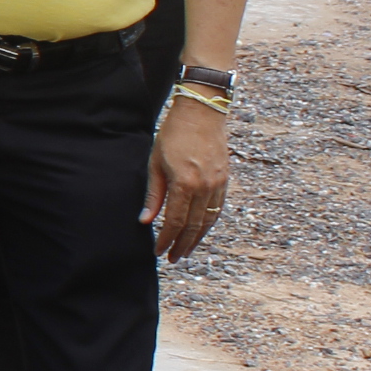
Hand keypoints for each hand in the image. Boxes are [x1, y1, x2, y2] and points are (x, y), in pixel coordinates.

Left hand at [141, 94, 231, 259]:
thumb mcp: (155, 163)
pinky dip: (208, 223)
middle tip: (173, 258)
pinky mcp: (225, 179)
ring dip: (197, 238)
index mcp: (185, 183)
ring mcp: (218, 183)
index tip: (158, 251)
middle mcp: (205, 186)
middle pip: (194, 225)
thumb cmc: (173, 134)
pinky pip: (217, 208)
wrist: (202, 112)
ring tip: (185, 251)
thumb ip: (153, 194)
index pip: (175, 221)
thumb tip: (145, 220)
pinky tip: (200, 230)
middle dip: (182, 245)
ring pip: (208, 219)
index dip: (166, 239)